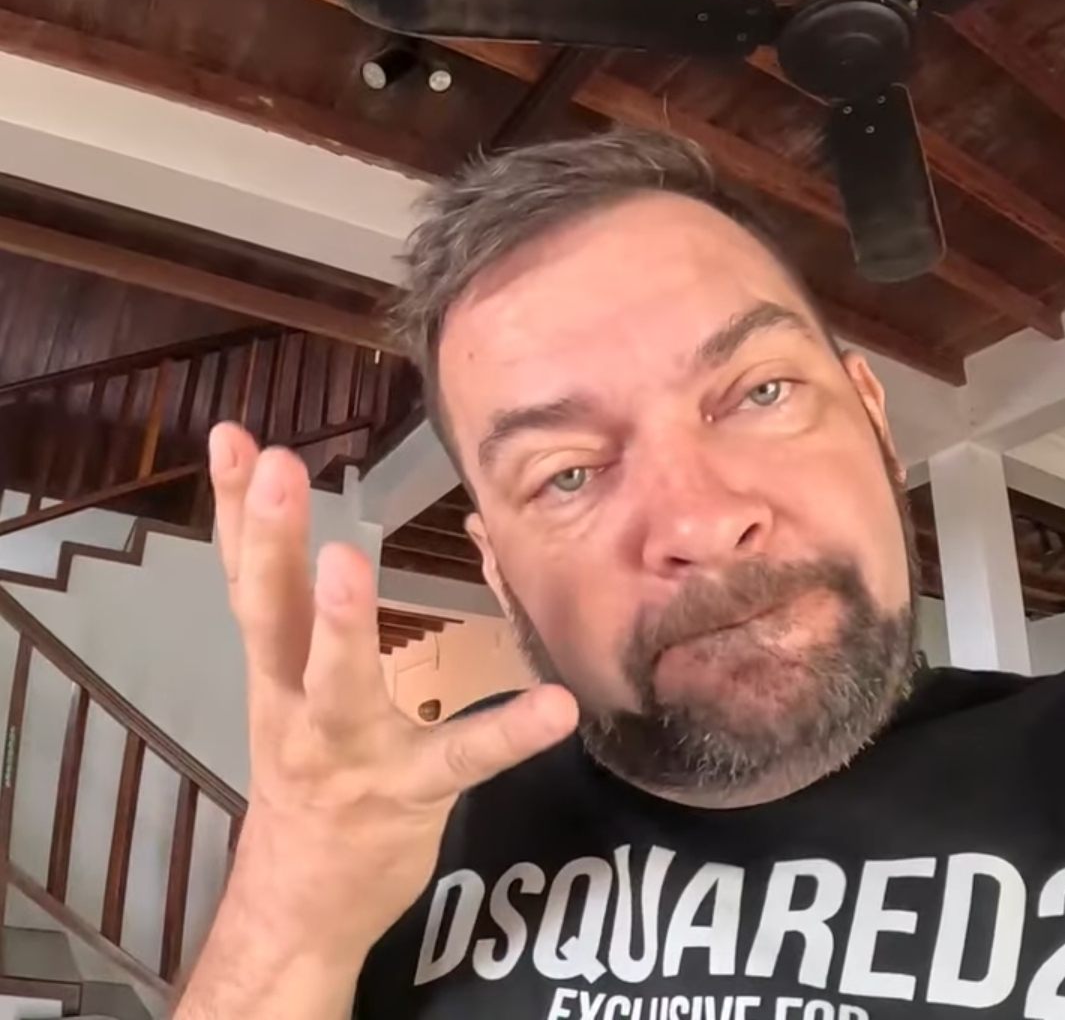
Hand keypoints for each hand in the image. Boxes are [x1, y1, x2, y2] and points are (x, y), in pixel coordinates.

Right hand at [207, 422, 577, 965]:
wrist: (297, 903)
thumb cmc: (305, 776)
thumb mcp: (286, 691)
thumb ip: (304, 620)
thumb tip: (318, 535)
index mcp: (275, 670)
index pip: (249, 579)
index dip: (238, 511)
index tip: (233, 438)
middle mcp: (294, 705)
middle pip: (270, 616)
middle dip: (269, 540)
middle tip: (281, 468)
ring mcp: (347, 753)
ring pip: (338, 689)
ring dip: (340, 628)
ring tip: (346, 563)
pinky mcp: (407, 794)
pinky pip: (462, 760)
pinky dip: (506, 734)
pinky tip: (554, 708)